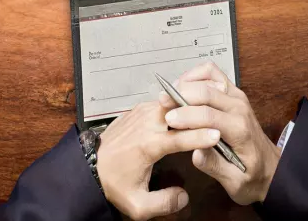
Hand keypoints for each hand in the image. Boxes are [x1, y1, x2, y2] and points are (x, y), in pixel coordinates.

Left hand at [97, 101, 220, 219]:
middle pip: (178, 112)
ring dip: (186, 107)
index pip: (180, 137)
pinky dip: (174, 105)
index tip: (216, 135)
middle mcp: (145, 125)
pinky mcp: (138, 110)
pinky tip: (185, 111)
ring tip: (204, 112)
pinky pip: (161, 103)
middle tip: (215, 118)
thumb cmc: (113, 183)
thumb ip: (164, 203)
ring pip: (170, 103)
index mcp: (148, 145)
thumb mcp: (137, 205)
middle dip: (196, 114)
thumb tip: (184, 197)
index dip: (200, 136)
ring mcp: (141, 113)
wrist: (90, 165)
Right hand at [159, 63, 280, 204]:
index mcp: (240, 129)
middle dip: (181, 95)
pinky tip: (184, 87)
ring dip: (187, 82)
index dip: (186, 115)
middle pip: (205, 91)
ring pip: (208, 75)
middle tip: (162, 104)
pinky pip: (212, 73)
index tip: (168, 119)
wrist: (271, 168)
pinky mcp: (232, 91)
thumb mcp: (235, 183)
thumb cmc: (252, 176)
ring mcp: (236, 95)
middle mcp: (239, 107)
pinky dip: (196, 74)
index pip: (209, 115)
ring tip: (171, 95)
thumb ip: (215, 167)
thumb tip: (195, 152)